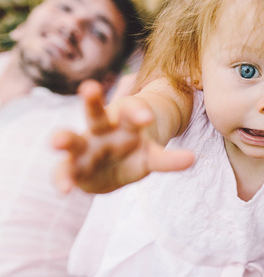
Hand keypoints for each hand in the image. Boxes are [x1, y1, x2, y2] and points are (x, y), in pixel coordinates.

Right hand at [53, 80, 194, 193]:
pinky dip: (63, 179)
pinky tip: (65, 190)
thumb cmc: (134, 156)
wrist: (112, 171)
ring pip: (73, 139)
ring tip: (56, 141)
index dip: (138, 112)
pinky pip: (64, 171)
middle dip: (93, 101)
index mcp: (125, 125)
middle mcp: (103, 132)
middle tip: (90, 88)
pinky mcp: (74, 167)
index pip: (132, 112)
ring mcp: (85, 148)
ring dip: (64, 137)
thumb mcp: (152, 157)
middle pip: (97, 114)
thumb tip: (193, 159)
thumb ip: (168, 160)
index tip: (147, 117)